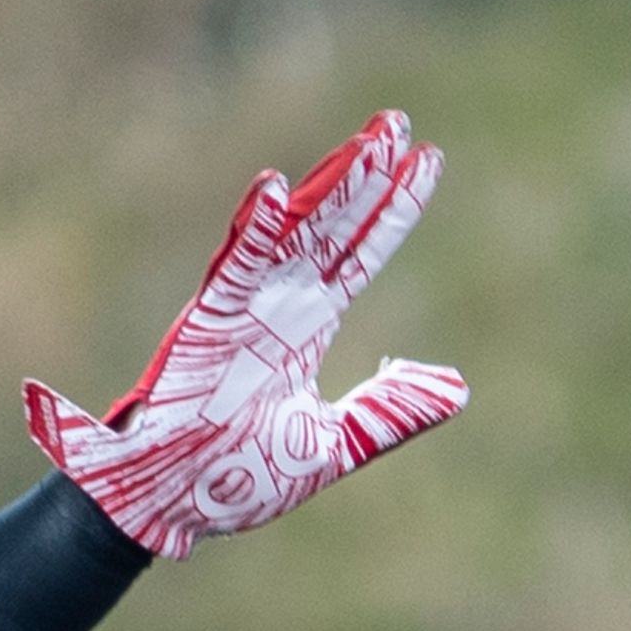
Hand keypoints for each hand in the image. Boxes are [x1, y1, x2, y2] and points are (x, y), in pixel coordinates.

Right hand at [25, 111, 465, 555]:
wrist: (174, 509)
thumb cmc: (239, 480)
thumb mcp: (331, 446)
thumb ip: (387, 414)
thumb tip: (456, 391)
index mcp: (306, 331)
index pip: (360, 257)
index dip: (393, 212)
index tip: (428, 160)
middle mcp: (279, 309)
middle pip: (334, 229)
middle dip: (367, 177)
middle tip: (399, 121)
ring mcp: (243, 312)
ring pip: (293, 236)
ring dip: (328, 189)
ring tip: (367, 143)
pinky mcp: (206, 327)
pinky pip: (232, 272)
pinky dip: (252, 234)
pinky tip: (276, 190)